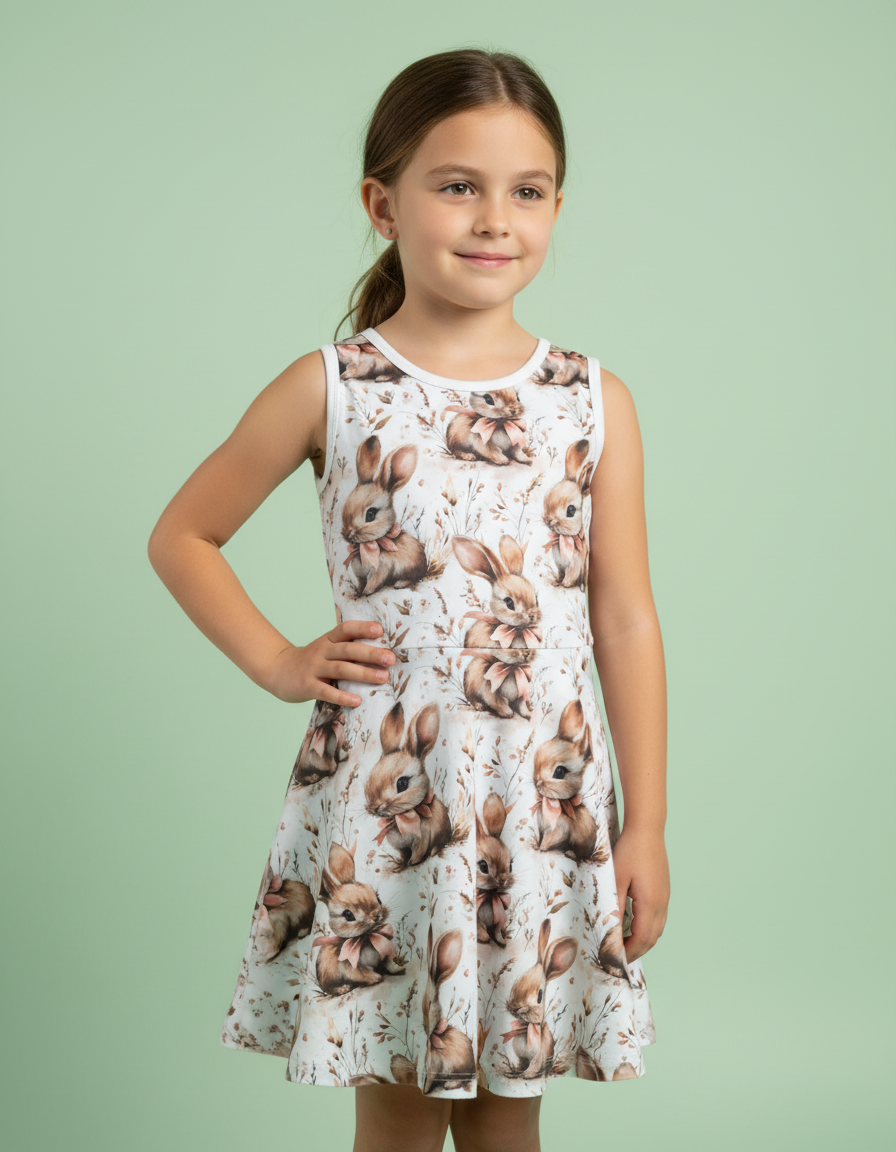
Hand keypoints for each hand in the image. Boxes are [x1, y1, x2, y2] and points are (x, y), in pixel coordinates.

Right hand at [264, 620, 394, 705]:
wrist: (277, 670)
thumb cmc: (310, 661)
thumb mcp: (325, 648)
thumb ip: (346, 649)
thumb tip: (380, 653)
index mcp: (328, 640)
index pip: (346, 629)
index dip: (362, 628)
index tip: (380, 630)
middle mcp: (322, 651)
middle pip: (348, 650)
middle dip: (371, 654)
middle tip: (391, 659)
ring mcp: (314, 668)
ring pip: (341, 668)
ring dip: (363, 673)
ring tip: (383, 678)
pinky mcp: (307, 686)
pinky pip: (326, 691)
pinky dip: (342, 696)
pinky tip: (357, 701)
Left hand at [612, 825, 669, 963]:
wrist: (647, 829)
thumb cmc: (630, 851)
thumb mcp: (616, 879)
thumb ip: (614, 905)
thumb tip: (611, 929)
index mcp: (650, 904)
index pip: (641, 939)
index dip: (629, 952)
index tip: (614, 959)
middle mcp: (662, 904)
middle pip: (652, 938)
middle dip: (636, 951)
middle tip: (617, 957)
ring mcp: (665, 897)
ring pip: (657, 930)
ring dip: (642, 940)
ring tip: (624, 944)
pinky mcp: (663, 890)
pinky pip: (658, 918)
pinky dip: (647, 929)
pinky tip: (633, 925)